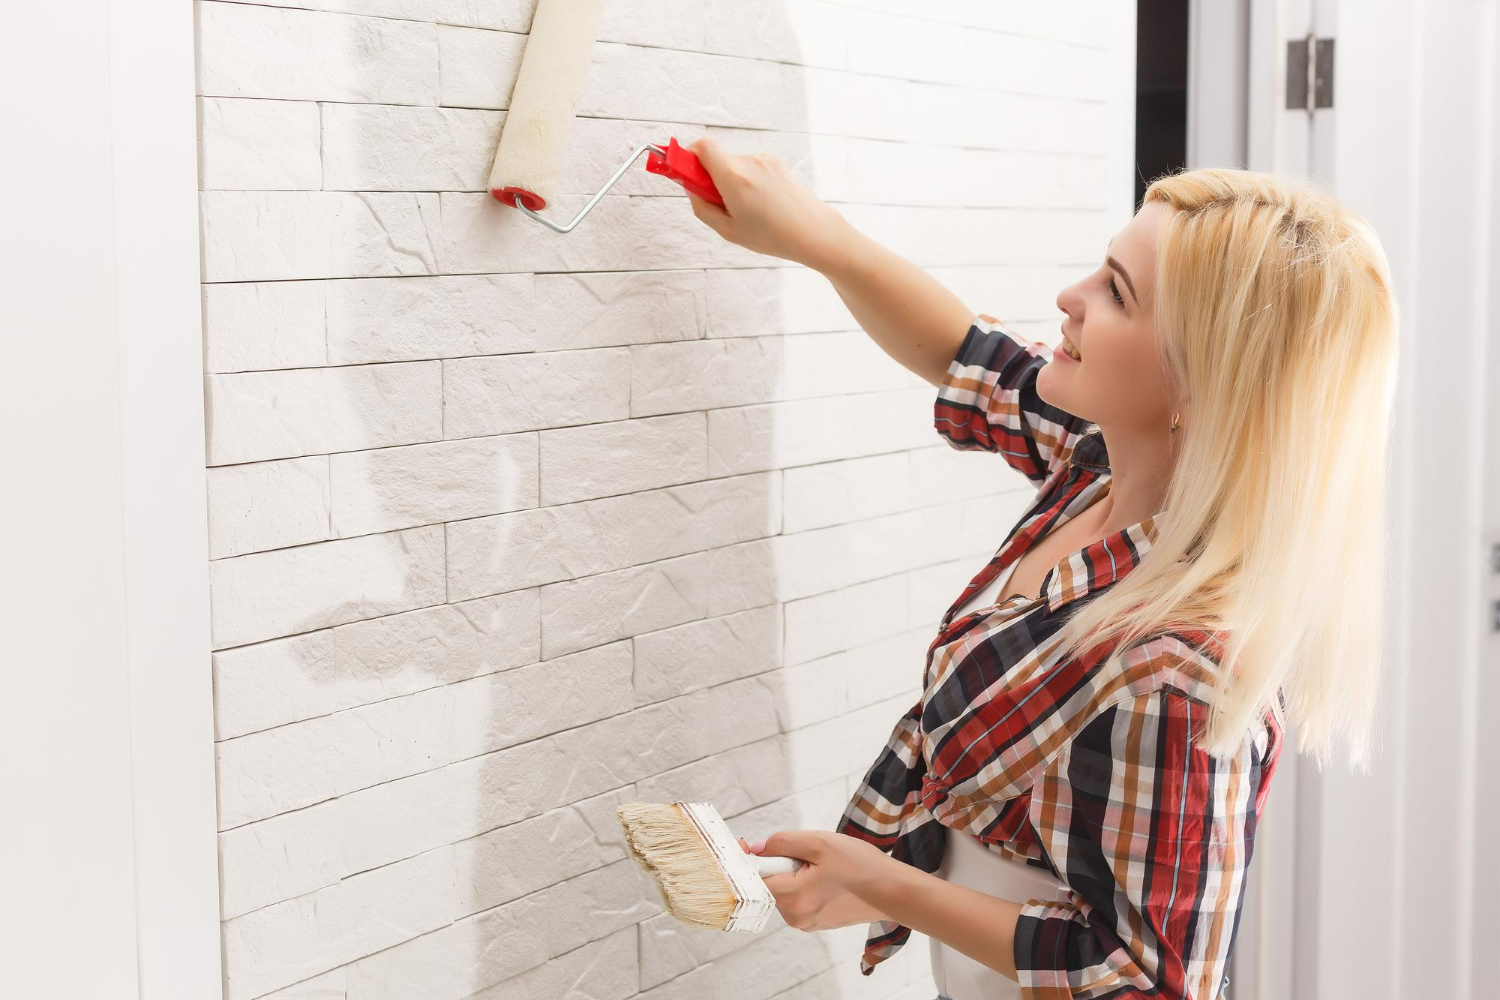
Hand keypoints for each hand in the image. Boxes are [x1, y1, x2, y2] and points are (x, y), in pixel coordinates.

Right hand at [684, 136, 853, 270]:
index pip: (701, 147)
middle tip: (717, 205)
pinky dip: (746, 182)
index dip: (687, 156)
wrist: (813, 232)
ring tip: (745, 210)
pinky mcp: (775, 163)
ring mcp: (764, 160)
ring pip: (733, 165)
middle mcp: (748, 162)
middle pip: (715, 159)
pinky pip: (749, 169)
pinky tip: (759, 204)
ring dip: (729, 182)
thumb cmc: (773, 235)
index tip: (682, 172)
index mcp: (733, 177)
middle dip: (709, 178)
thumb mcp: (728, 230)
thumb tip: (690, 189)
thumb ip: (702, 207)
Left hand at [735, 832, 893, 931]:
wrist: (893, 891)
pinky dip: (807, 884)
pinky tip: (829, 877)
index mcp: (792, 898)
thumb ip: (782, 843)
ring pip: (786, 890)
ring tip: (824, 866)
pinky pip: (800, 898)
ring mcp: (806, 922)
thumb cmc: (860, 867)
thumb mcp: (819, 843)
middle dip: (782, 864)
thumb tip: (756, 848)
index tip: (743, 844)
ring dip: (795, 873)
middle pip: (771, 883)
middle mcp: (795, 916)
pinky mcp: (817, 922)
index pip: (753, 879)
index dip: (747, 859)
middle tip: (809, 853)